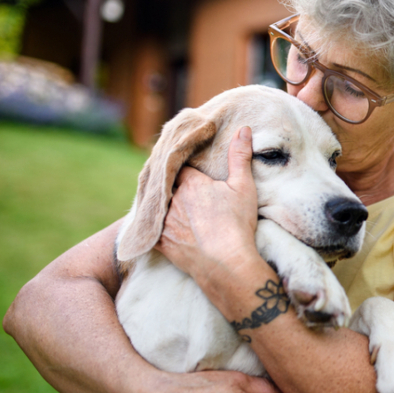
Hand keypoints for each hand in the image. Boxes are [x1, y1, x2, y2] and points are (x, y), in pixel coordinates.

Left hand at [158, 126, 260, 285]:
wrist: (227, 264)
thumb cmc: (237, 224)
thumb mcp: (243, 186)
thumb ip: (240, 156)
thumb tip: (243, 128)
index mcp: (190, 183)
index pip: (181, 167)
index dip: (187, 168)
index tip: (192, 170)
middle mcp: (172, 199)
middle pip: (168, 186)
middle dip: (173, 185)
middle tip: (181, 187)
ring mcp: (164, 222)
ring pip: (158, 207)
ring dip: (163, 205)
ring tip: (170, 206)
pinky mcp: (161, 243)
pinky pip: (150, 230)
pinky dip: (152, 227)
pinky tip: (155, 227)